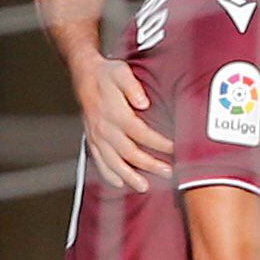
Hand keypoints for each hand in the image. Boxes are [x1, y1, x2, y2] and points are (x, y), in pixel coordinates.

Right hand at [75, 54, 171, 191]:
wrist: (84, 73)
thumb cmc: (106, 73)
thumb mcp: (120, 72)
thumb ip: (132, 86)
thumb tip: (143, 102)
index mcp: (114, 113)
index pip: (140, 132)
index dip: (159, 143)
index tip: (175, 149)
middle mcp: (104, 127)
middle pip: (129, 152)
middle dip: (149, 164)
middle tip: (168, 173)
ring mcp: (96, 135)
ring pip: (112, 161)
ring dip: (129, 176)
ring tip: (144, 186)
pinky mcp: (91, 139)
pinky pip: (98, 160)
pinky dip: (108, 174)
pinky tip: (118, 184)